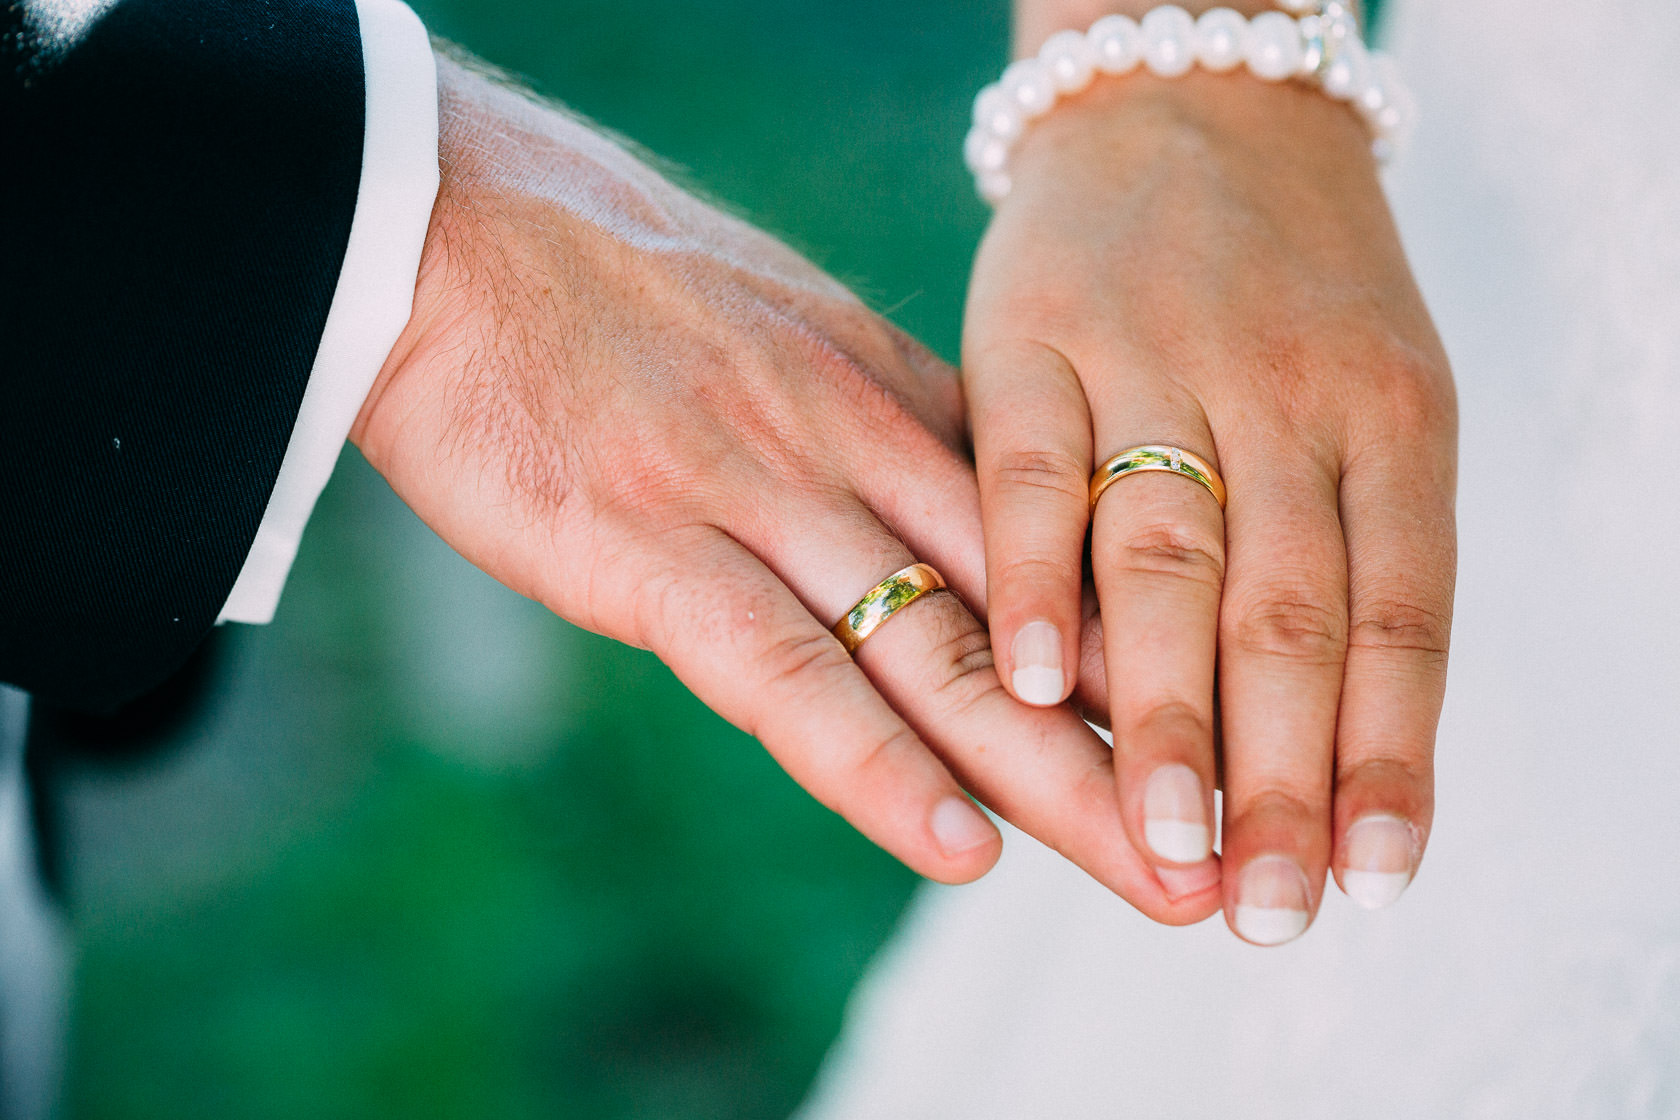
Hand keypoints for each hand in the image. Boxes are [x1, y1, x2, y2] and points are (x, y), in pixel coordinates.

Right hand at [351, 54, 1220, 919]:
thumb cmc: (593, 288)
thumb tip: (921, 517)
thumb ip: (853, 431)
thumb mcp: (767, 343)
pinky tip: (958, 846)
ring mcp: (757, 497)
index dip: (1137, 647)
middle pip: (1028, 618)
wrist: (449, 223)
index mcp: (882, 399)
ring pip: (940, 659)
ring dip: (1058, 781)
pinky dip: (872, 767)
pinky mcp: (650, 548)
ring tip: (1162, 879)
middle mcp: (849, 450)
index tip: (1219, 731)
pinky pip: (784, 672)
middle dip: (1145, 739)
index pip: (1045, 544)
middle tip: (1247, 837)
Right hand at [965, 66, 1455, 940]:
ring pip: (1168, 558)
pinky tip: (1021, 685)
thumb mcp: (1362, 392)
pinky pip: (1030, 467)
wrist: (1188, 100)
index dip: (1389, 758)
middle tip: (1260, 906)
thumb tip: (1325, 749)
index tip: (1368, 883)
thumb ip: (1335, 549)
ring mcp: (1155, 360)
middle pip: (1290, 613)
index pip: (1402, 618)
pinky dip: (1030, 579)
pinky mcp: (1033, 335)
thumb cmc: (1285, 283)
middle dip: (1279, 775)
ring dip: (1163, 711)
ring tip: (1160, 839)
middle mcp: (1283, 393)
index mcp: (1389, 416)